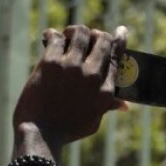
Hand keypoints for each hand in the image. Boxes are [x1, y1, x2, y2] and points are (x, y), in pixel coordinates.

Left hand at [12, 24, 128, 150]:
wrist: (40, 135)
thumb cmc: (66, 131)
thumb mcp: (93, 121)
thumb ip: (107, 106)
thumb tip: (124, 105)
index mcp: (105, 89)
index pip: (116, 56)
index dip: (119, 39)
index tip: (120, 31)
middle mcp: (92, 75)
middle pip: (101, 39)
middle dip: (95, 34)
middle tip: (84, 38)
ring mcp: (72, 67)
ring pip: (79, 32)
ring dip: (73, 32)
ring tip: (66, 38)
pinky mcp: (51, 63)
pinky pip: (55, 37)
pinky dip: (52, 35)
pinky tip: (48, 39)